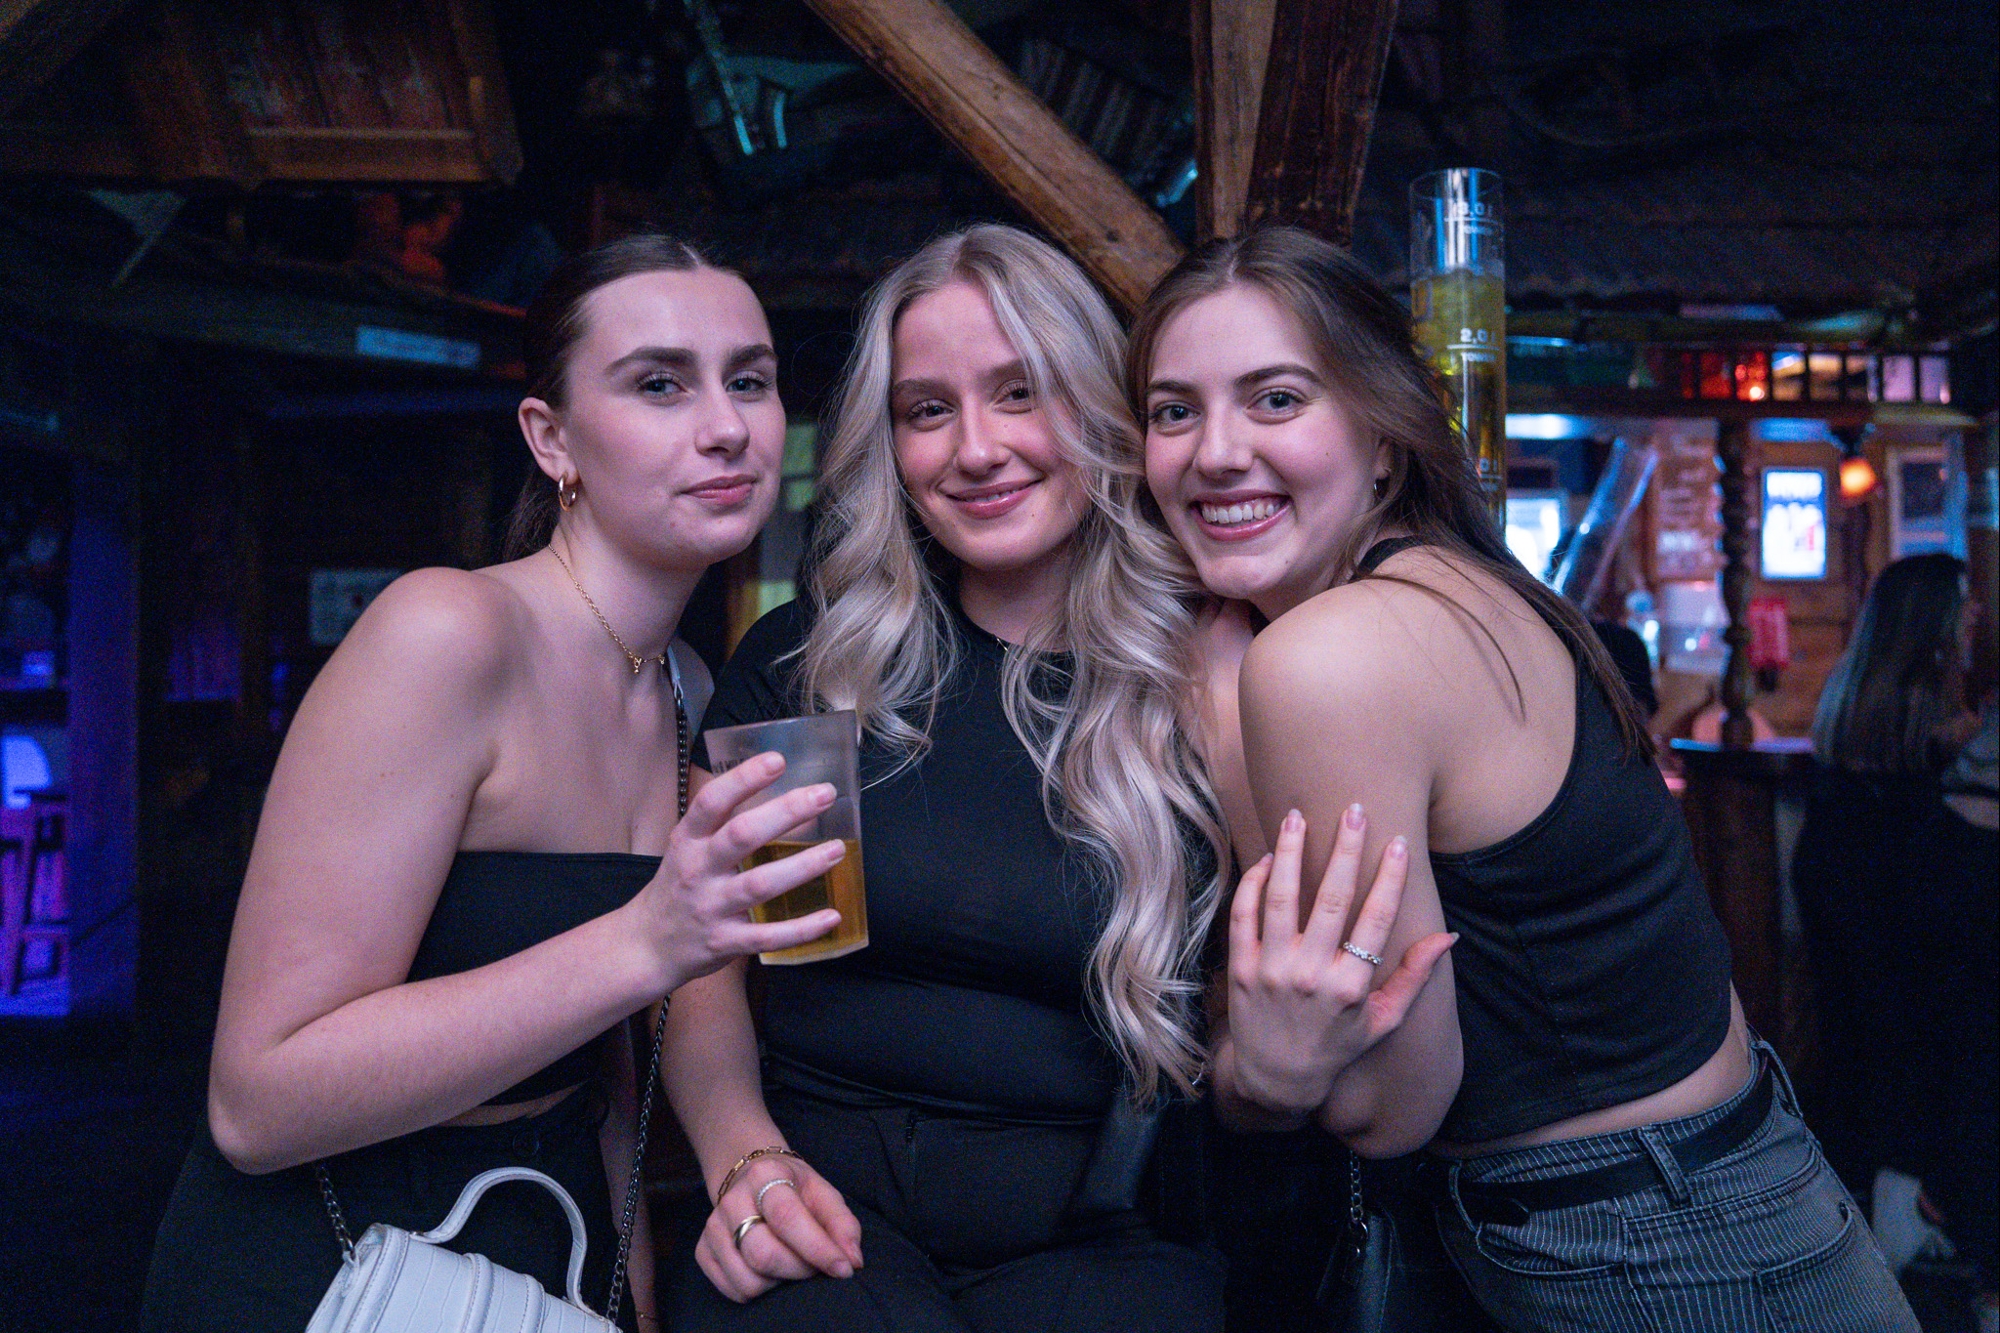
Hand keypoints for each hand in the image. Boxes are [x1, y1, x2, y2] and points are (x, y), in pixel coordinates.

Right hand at [637, 753, 844, 989]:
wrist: (648, 945)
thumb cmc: (680, 885)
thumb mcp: (689, 847)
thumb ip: (727, 824)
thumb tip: (788, 799)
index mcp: (688, 840)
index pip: (711, 802)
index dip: (743, 779)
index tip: (777, 760)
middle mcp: (697, 870)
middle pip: (741, 835)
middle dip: (785, 812)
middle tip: (824, 795)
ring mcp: (711, 907)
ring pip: (760, 884)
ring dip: (802, 866)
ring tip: (837, 849)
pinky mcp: (725, 941)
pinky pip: (767, 936)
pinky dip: (802, 929)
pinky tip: (831, 916)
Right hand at [695, 1152, 863, 1301]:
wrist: (752, 1178)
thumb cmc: (794, 1189)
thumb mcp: (823, 1193)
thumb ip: (843, 1224)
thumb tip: (852, 1260)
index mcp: (765, 1176)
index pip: (788, 1219)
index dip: (818, 1249)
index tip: (843, 1269)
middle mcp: (732, 1200)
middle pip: (764, 1254)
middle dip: (799, 1270)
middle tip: (815, 1267)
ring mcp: (713, 1226)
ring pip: (748, 1279)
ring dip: (779, 1283)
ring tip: (790, 1264)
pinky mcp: (702, 1250)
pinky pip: (732, 1290)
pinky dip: (758, 1290)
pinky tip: (769, 1271)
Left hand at [1224, 805, 1454, 1115]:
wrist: (1277, 1080)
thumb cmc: (1336, 1045)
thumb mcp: (1383, 1020)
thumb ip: (1414, 977)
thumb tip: (1449, 936)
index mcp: (1351, 987)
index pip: (1376, 920)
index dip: (1389, 878)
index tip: (1399, 841)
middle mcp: (1311, 975)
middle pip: (1330, 900)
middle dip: (1343, 851)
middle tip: (1354, 810)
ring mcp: (1272, 970)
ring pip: (1280, 898)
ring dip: (1289, 852)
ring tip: (1296, 815)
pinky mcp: (1241, 968)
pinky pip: (1243, 915)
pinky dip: (1253, 883)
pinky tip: (1266, 858)